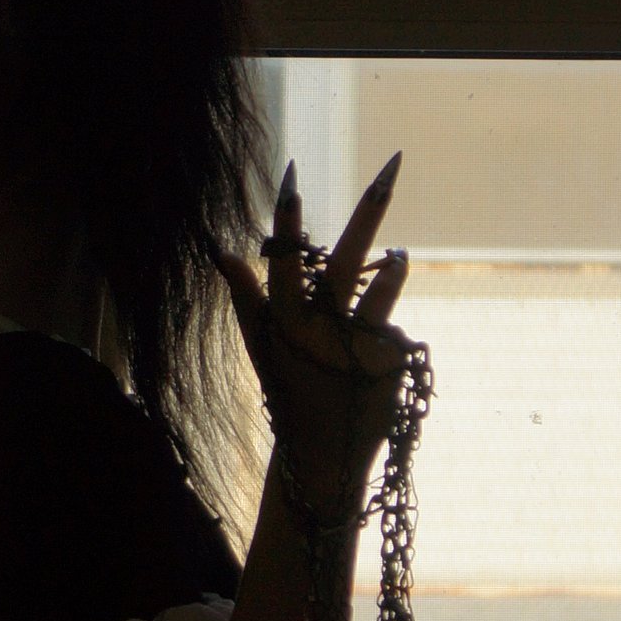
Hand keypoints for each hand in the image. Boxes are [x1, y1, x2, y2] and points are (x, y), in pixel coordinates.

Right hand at [220, 157, 416, 523]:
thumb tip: (221, 250)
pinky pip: (392, 324)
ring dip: (395, 262)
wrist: (323, 456)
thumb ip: (244, 297)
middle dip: (370, 209)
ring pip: (385, 284)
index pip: (285, 260)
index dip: (288, 219)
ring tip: (400, 251)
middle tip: (394, 165)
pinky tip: (371, 362)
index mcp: (284, 320)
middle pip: (347, 257)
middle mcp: (321, 328)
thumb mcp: (260, 345)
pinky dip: (384, 332)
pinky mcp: (390, 359)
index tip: (292, 176)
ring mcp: (358, 344)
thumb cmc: (288, 390)